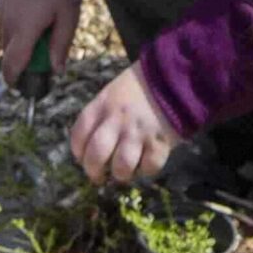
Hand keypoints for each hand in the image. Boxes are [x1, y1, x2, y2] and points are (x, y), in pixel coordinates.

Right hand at [0, 0, 80, 89]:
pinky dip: (16, 29)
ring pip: (6, 41)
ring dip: (20, 44)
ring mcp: (0, 13)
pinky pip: (5, 26)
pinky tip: (33, 17)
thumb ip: (61, 45)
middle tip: (45, 54)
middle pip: (9, 56)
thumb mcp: (68, 16)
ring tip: (42, 29)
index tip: (25, 87)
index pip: (13, 66)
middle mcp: (7, 25)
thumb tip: (56, 71)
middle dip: (24, 61)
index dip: (16, 81)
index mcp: (24, 32)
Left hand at [70, 63, 179, 183]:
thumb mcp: (112, 92)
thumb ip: (101, 116)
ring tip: (124, 172)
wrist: (173, 77)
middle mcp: (116, 120)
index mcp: (101, 106)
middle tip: (99, 176)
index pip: (78, 135)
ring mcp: (139, 132)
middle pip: (96, 156)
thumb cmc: (139, 86)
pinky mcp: (160, 141)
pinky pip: (149, 167)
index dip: (78, 152)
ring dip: (120, 174)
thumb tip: (91, 147)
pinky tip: (146, 163)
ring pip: (122, 166)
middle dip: (94, 171)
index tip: (83, 158)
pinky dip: (146, 170)